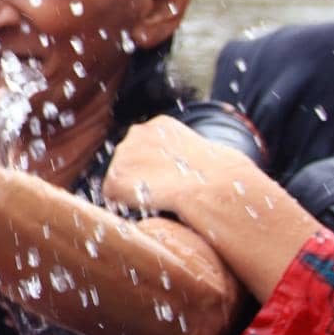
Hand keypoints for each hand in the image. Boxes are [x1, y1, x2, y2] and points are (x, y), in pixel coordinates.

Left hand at [105, 116, 323, 301]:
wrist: (214, 188)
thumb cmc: (220, 176)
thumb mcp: (207, 155)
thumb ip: (187, 157)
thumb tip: (191, 173)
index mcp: (159, 125)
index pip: (145, 151)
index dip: (158, 172)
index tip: (175, 180)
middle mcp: (135, 134)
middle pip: (129, 165)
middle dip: (143, 180)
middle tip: (168, 192)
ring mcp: (123, 156)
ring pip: (121, 183)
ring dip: (136, 195)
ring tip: (164, 199)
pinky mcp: (114, 180)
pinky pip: (114, 201)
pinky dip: (128, 209)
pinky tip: (151, 206)